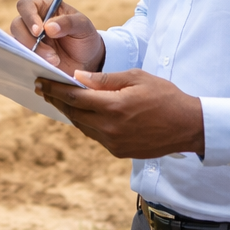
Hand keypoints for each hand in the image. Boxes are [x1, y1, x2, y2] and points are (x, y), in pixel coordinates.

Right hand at [9, 0, 105, 75]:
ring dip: (33, 53)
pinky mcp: (28, 54)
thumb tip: (48, 27)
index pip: (26, 5)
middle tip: (50, 53)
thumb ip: (68, 23)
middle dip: (31, 40)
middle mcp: (32, 21)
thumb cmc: (84, 37)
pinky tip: (45, 66)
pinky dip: (30, 61)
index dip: (29, 16)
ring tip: (54, 61)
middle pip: (17, 25)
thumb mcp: (83, 26)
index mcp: (44, 7)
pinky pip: (20, 56)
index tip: (39, 31)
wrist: (86, 61)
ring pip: (17, 42)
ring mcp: (28, 38)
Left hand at [35, 69, 204, 158]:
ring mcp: (113, 143)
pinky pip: (93, 135)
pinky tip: (80, 113)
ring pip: (82, 126)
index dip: (55, 89)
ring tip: (58, 99)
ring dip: (68, 112)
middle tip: (42, 88)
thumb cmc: (165, 96)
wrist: (188, 126)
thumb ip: (105, 79)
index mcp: (114, 107)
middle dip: (56, 100)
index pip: (75, 98)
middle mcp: (110, 128)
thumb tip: (78, 78)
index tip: (41, 82)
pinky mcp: (118, 151)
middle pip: (73, 113)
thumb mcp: (137, 78)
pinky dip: (84, 123)